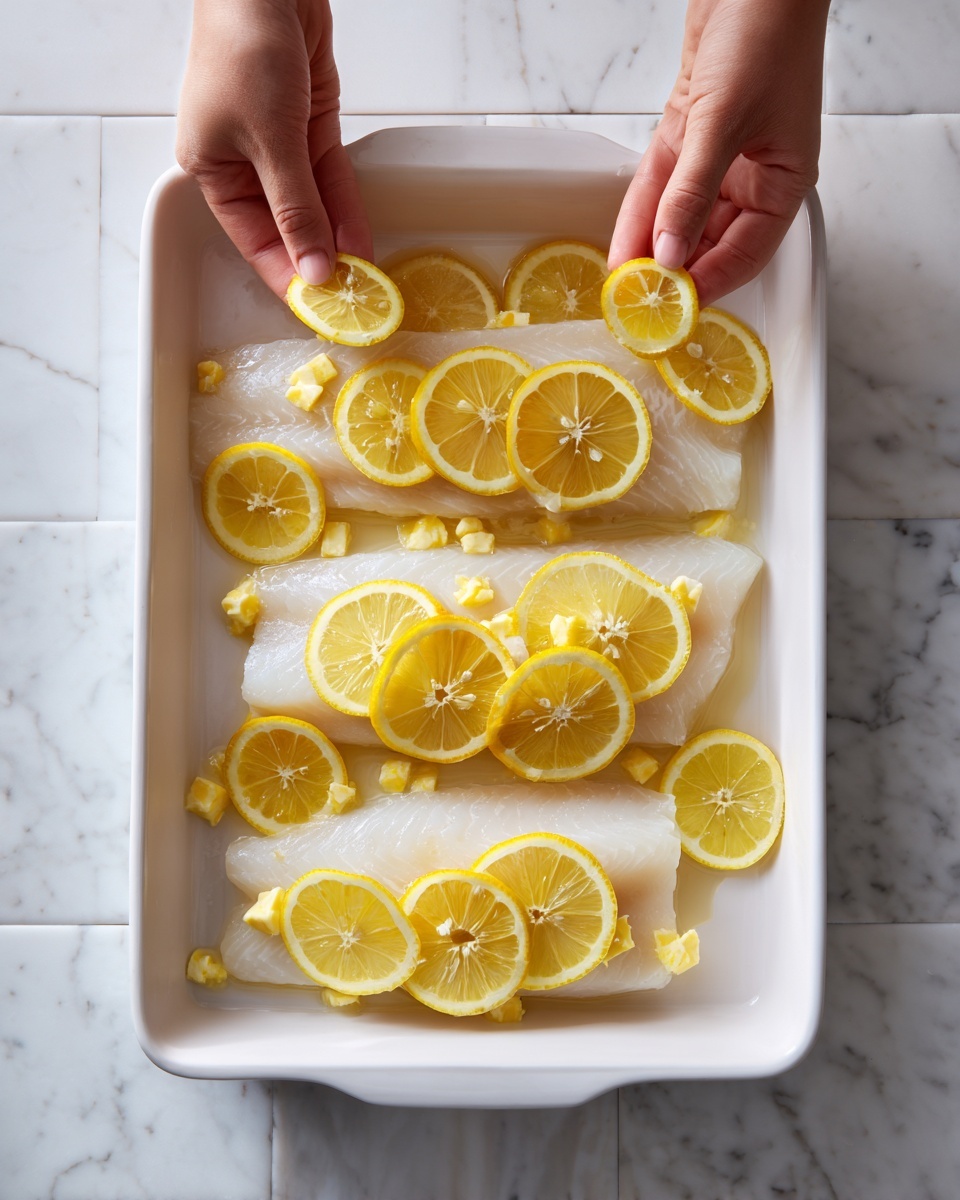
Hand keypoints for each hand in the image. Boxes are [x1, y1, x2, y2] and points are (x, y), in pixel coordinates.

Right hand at [176, 0, 371, 296]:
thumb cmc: (244, 46)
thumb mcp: (271, 142)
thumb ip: (297, 210)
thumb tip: (312, 268)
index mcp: (212, 171)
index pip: (254, 242)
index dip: (286, 277)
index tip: (317, 311)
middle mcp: (244, 163)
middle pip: (286, 228)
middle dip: (318, 262)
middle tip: (352, 302)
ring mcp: (280, 145)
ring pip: (314, 207)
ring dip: (338, 241)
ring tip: (367, 281)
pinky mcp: (310, 126)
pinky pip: (330, 179)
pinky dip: (346, 208)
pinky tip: (363, 241)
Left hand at [609, 0, 828, 306]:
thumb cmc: (766, 34)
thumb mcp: (724, 125)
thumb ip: (692, 194)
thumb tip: (669, 252)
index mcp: (784, 182)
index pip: (744, 254)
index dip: (707, 285)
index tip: (672, 308)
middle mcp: (753, 176)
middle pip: (709, 241)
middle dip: (673, 270)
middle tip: (637, 300)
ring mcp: (720, 157)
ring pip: (680, 216)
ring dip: (651, 246)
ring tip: (622, 281)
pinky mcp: (690, 135)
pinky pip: (662, 185)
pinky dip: (642, 212)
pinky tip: (623, 242)